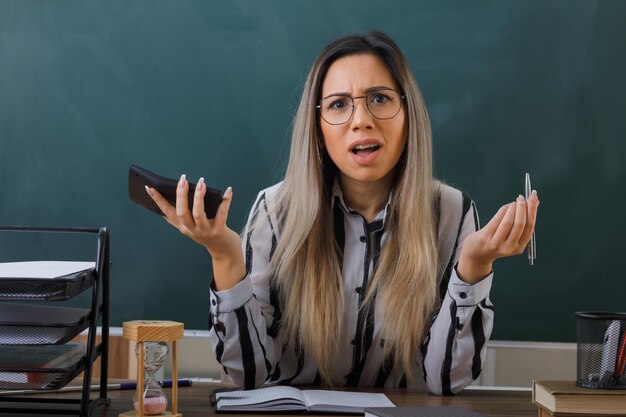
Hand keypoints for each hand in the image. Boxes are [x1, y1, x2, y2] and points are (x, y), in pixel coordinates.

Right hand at [146, 174, 245, 289]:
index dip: (158, 201)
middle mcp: (192, 230)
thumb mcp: (191, 227)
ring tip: (201, 183)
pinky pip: (222, 214)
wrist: (224, 252)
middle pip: (182, 213)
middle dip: (181, 196)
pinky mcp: (219, 231)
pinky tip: (228, 191)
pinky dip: (225, 201)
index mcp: (183, 227)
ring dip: (199, 197)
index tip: (149, 188)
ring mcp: (205, 231)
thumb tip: (174, 197)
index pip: (167, 213)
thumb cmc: (209, 234)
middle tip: (182, 180)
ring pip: (198, 214)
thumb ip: (182, 217)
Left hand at [457, 191, 539, 283]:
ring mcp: (496, 243)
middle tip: (522, 198)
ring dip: (512, 208)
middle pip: (520, 224)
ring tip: (514, 202)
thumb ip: (523, 222)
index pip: (529, 227)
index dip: (532, 211)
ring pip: (508, 222)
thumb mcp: (512, 237)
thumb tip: (535, 201)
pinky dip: (503, 210)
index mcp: (519, 247)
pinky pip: (496, 221)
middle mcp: (509, 247)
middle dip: (522, 208)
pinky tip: (506, 206)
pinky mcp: (485, 237)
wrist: (477, 255)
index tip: (533, 198)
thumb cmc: (497, 243)